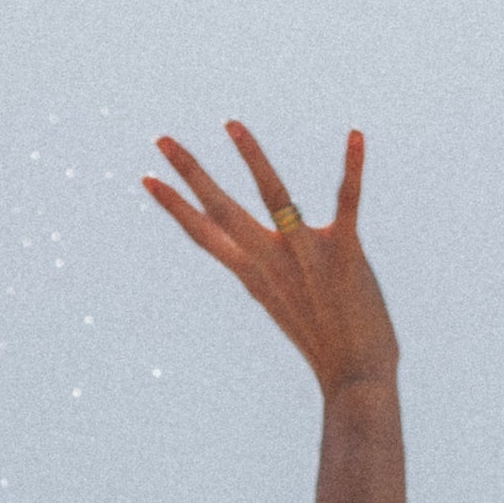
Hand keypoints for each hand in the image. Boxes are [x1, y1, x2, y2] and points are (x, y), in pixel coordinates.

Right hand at [143, 123, 396, 400]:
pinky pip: (348, 200)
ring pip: (273, 195)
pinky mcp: (344, 251)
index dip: (174, 206)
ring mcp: (305, 254)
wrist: (355, 378)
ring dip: (251, 157)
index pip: (203, 235)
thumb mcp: (282, 304)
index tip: (148, 179)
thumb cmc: (325, 345)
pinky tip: (355, 134)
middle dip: (190, 172)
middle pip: (220, 211)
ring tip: (231, 124)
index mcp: (253, 274)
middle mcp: (270, 261)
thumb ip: (268, 276)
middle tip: (161, 139)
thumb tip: (253, 262)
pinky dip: (352, 166)